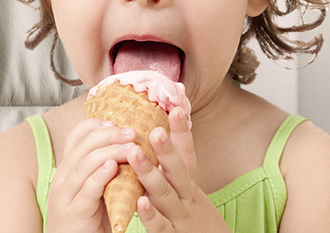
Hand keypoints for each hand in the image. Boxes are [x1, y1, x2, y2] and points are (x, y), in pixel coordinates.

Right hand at [46, 118, 137, 232]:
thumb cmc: (87, 218)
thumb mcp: (92, 188)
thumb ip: (103, 169)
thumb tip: (128, 147)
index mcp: (68, 168)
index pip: (76, 136)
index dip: (96, 125)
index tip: (116, 122)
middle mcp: (62, 177)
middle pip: (83, 145)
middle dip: (110, 135)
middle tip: (132, 132)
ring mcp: (66, 194)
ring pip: (86, 163)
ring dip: (111, 151)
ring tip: (131, 147)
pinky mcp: (74, 211)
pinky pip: (87, 188)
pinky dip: (100, 175)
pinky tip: (113, 167)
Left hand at [127, 107, 229, 232]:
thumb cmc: (195, 221)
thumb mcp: (187, 192)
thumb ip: (174, 169)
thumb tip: (164, 136)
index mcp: (188, 185)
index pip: (187, 155)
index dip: (182, 132)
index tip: (176, 108)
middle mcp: (186, 198)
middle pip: (178, 170)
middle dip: (166, 149)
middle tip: (153, 129)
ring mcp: (180, 217)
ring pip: (164, 193)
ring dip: (149, 173)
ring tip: (134, 153)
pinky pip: (160, 226)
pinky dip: (151, 215)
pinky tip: (140, 202)